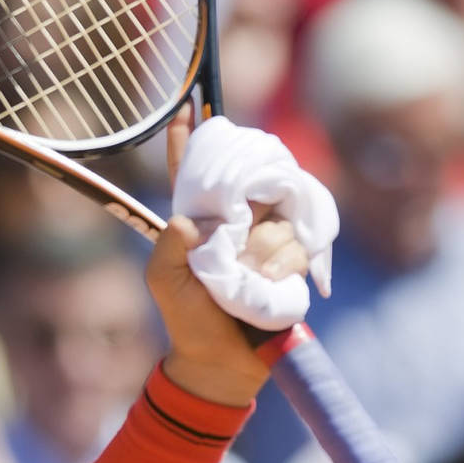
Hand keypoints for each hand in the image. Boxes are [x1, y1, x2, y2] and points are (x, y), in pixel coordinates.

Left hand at [147, 107, 309, 407]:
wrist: (224, 357)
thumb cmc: (188, 317)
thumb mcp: (165, 281)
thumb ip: (169, 247)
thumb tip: (190, 220)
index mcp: (198, 218)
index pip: (190, 171)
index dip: (187, 138)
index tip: (187, 105)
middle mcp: (236, 216)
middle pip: (252, 179)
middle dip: (248, 202)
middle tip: (238, 236)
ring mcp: (267, 231)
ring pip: (278, 213)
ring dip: (263, 249)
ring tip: (246, 278)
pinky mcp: (293, 250)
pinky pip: (298, 240)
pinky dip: (283, 262)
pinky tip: (269, 282)